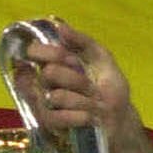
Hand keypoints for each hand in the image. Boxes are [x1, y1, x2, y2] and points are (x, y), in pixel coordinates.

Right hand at [17, 21, 136, 137]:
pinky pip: (58, 117)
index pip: (33, 52)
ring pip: (56, 96)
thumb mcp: (102, 58)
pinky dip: (80, 116)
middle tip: (90, 84)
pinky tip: (91, 116)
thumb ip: (82, 41)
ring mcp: (46, 105)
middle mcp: (44, 83)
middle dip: (76, 78)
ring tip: (95, 103)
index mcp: (53, 63)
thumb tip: (60, 27)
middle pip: (49, 73)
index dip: (49, 53)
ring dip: (83, 99)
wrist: (120, 118)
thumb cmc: (109, 87)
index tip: (70, 58)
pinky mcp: (52, 125)